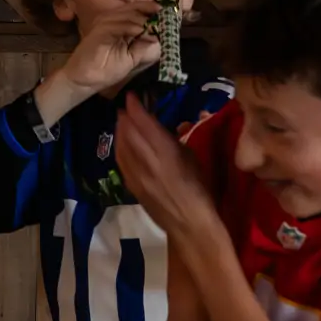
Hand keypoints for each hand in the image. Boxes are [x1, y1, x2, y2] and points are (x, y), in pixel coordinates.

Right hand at [54, 0, 163, 95]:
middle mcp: (112, 19)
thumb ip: (144, 44)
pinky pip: (121, 25)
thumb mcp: (132, 56)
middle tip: (166, 20)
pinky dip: (135, 28)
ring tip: (157, 32)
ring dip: (146, 23)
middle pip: (135, 7)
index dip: (153, 8)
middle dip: (152, 12)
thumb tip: (160, 34)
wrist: (86, 80)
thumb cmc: (107, 69)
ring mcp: (105, 23)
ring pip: (130, 15)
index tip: (168, 13)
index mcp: (119, 22)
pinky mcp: (101, 30)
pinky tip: (144, 34)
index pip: (137, 8)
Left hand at [115, 93, 222, 242]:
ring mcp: (136, 175)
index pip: (144, 124)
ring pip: (122, 146)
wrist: (190, 224)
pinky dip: (120, 148)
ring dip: (120, 131)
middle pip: (129, 133)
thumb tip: (177, 126)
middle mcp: (147, 161)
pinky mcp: (132, 186)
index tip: (130, 96)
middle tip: (125, 105)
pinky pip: (121, 161)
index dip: (135, 108)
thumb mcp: (195, 159)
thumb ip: (180, 142)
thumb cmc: (200, 190)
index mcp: (166, 152)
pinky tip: (122, 143)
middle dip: (125, 117)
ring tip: (122, 120)